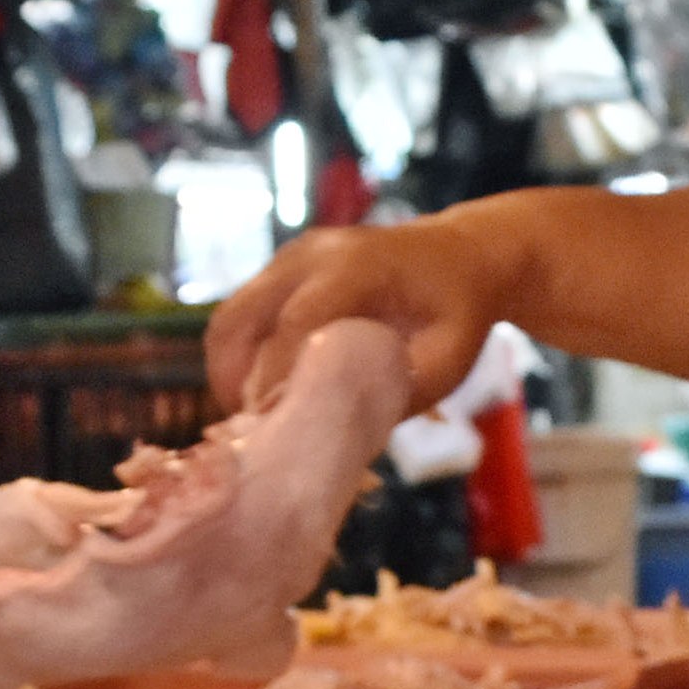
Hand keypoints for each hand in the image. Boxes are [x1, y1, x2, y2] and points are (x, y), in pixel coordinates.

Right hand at [204, 216, 508, 412]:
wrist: (458, 257)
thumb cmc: (458, 312)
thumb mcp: (449, 358)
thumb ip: (400, 389)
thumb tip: (343, 429)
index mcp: (356, 267)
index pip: (296, 321)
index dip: (276, 377)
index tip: (271, 426)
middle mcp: (310, 255)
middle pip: (239, 318)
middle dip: (235, 382)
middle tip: (254, 432)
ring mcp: (288, 259)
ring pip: (229, 320)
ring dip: (229, 374)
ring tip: (257, 419)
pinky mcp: (278, 271)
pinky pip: (240, 318)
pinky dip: (240, 361)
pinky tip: (264, 396)